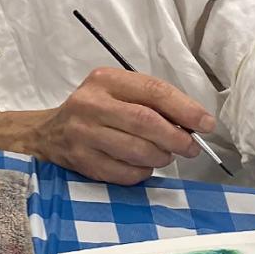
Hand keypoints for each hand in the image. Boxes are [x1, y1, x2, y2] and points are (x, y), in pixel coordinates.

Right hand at [29, 68, 214, 184]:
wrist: (48, 133)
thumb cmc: (95, 111)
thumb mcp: (117, 93)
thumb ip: (152, 103)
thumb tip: (194, 123)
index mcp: (105, 80)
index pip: (153, 91)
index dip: (185, 109)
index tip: (206, 124)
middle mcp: (91, 104)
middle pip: (146, 122)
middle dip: (177, 138)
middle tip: (191, 148)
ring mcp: (83, 134)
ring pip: (137, 151)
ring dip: (161, 157)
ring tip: (164, 156)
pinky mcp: (82, 161)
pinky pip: (125, 173)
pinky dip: (142, 172)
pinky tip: (141, 165)